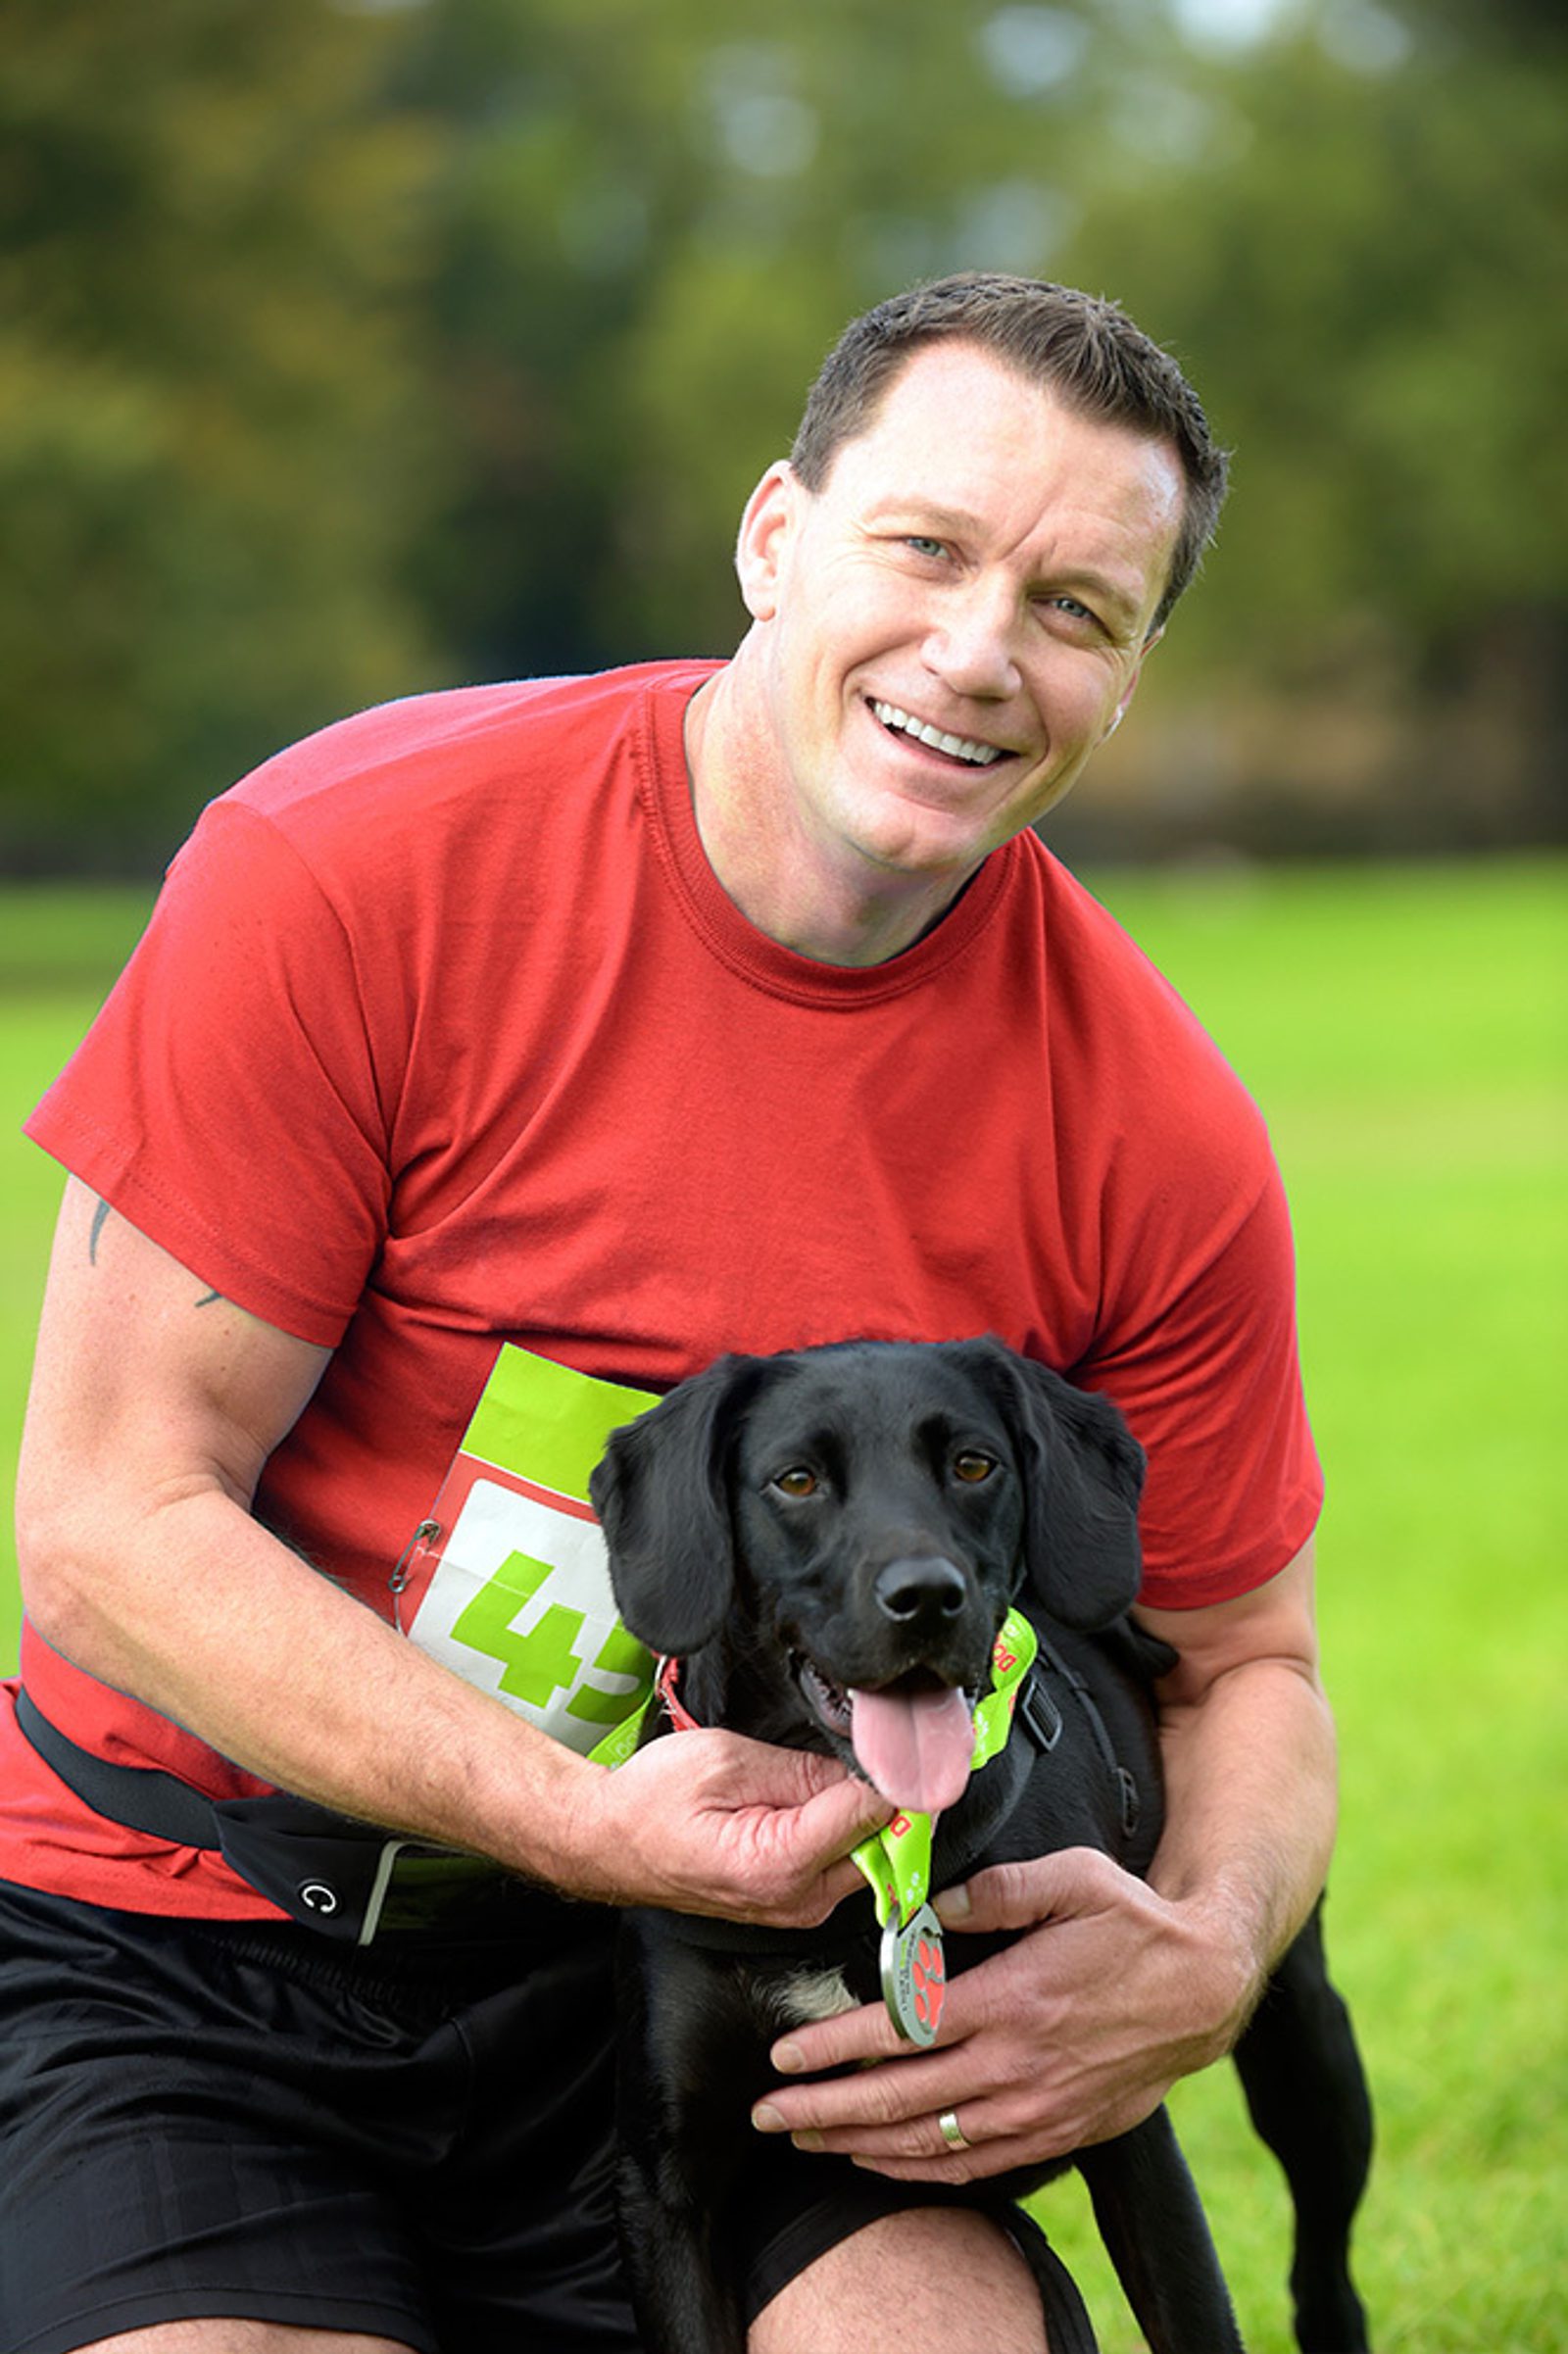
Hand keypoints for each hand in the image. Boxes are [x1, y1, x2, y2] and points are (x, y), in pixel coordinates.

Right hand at [567, 1728, 894, 1925]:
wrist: (609, 1840)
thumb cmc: (651, 1802)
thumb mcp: (726, 1761)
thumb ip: (802, 1769)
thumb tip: (864, 1771)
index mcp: (780, 1866)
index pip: (873, 1815)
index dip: (884, 1772)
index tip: (885, 1744)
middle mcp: (796, 1901)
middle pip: (884, 1842)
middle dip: (881, 1796)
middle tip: (857, 1750)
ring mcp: (797, 1909)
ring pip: (869, 1854)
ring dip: (861, 1813)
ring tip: (819, 1774)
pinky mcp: (794, 1904)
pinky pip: (844, 1864)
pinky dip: (842, 1830)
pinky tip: (810, 1801)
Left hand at [750, 1847, 1257, 2181]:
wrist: (1206, 1988)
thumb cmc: (1133, 1923)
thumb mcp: (1071, 1878)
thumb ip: (995, 1889)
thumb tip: (931, 1903)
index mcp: (1011, 1999)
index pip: (901, 2031)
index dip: (835, 2047)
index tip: (785, 2055)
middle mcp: (1017, 2063)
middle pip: (900, 2097)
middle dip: (824, 2107)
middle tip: (768, 2113)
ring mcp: (1036, 2107)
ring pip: (929, 2139)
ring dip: (859, 2142)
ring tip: (807, 2139)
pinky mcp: (1056, 2131)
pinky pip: (974, 2163)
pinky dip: (919, 2168)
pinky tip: (881, 2160)